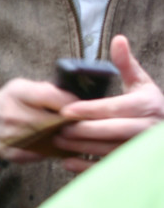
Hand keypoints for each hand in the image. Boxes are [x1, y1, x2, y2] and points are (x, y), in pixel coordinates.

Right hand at [0, 80, 76, 161]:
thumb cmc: (8, 103)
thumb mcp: (21, 88)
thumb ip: (46, 91)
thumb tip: (74, 100)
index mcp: (16, 92)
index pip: (51, 96)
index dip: (70, 103)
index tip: (80, 108)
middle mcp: (12, 113)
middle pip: (52, 121)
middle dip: (70, 123)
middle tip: (80, 124)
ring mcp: (10, 135)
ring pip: (49, 140)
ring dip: (64, 139)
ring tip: (71, 135)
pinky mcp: (11, 153)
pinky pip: (40, 155)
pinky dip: (51, 152)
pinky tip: (57, 147)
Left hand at [54, 35, 163, 172]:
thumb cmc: (149, 105)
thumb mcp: (142, 83)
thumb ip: (127, 64)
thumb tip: (118, 39)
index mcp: (146, 105)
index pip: (113, 108)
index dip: (89, 110)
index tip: (66, 111)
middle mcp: (145, 129)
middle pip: (110, 131)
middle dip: (82, 131)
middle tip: (58, 129)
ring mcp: (140, 149)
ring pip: (108, 151)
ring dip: (82, 148)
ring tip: (58, 142)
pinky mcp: (135, 165)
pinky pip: (110, 168)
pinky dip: (88, 168)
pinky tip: (68, 163)